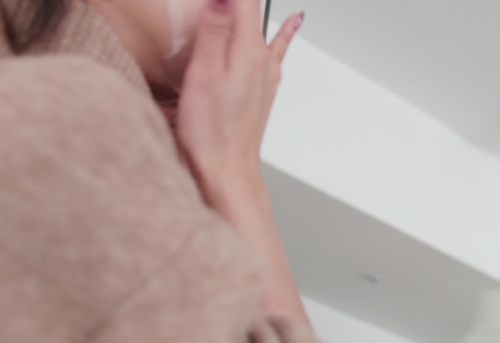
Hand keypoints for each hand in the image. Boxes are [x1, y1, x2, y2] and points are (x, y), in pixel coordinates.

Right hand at [175, 0, 302, 203]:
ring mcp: (265, 72)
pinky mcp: (262, 86)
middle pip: (251, 9)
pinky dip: (285, 30)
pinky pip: (276, 48)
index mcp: (247, 49)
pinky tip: (295, 21)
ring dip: (247, 10)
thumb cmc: (211, 130)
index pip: (246, 0)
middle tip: (214, 4)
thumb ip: (214, 29)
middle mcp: (262, 58)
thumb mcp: (203, 73)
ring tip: (239, 3)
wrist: (226, 168)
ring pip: (258, 27)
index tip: (216, 0)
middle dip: (238, 1)